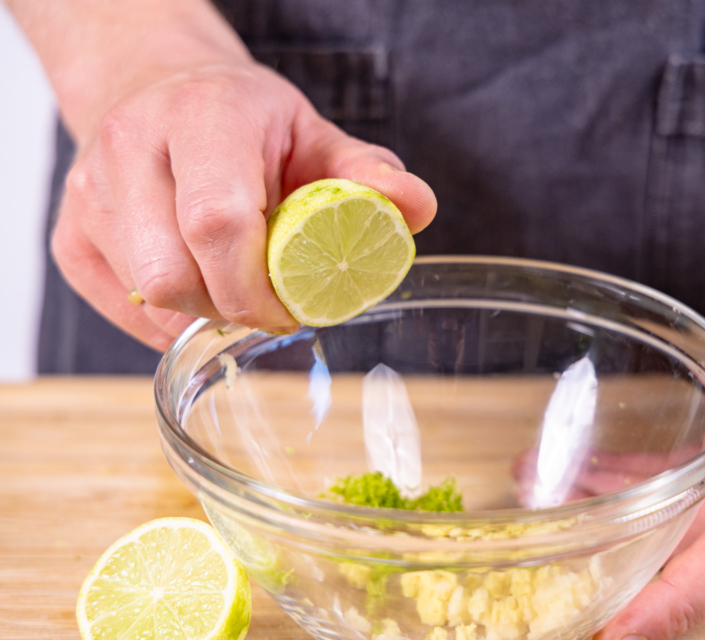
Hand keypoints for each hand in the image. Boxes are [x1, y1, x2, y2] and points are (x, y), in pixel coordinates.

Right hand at [53, 56, 435, 349]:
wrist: (156, 89)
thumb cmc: (242, 120)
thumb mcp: (312, 134)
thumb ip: (366, 174)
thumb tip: (416, 208)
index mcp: (203, 117)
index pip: (218, 222)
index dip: (258, 285)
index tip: (294, 304)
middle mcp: (131, 148)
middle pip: (173, 274)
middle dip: (234, 307)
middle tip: (271, 303)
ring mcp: (90, 194)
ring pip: (148, 296)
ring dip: (206, 313)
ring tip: (236, 284)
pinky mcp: (71, 235)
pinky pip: (125, 309)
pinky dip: (172, 319)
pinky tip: (202, 289)